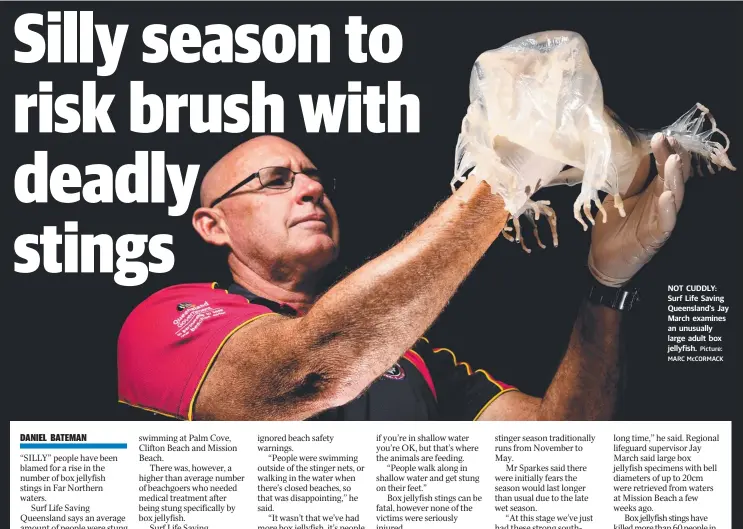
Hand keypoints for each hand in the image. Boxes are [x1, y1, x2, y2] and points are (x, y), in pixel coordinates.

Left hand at [588, 133, 691, 286]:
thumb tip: (635, 153)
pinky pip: (666, 222)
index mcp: (653, 191)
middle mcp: (661, 202)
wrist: (602, 257)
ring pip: (674, 195)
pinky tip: (666, 196)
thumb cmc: (612, 226)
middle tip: (669, 139)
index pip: (664, 167)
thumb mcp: (618, 197)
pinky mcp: (656, 236)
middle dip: (672, 157)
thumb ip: (630, 179)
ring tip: (673, 160)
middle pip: (673, 176)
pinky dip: (667, 209)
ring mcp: (660, 219)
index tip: (661, 135)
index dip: (664, 151)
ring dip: (674, 178)